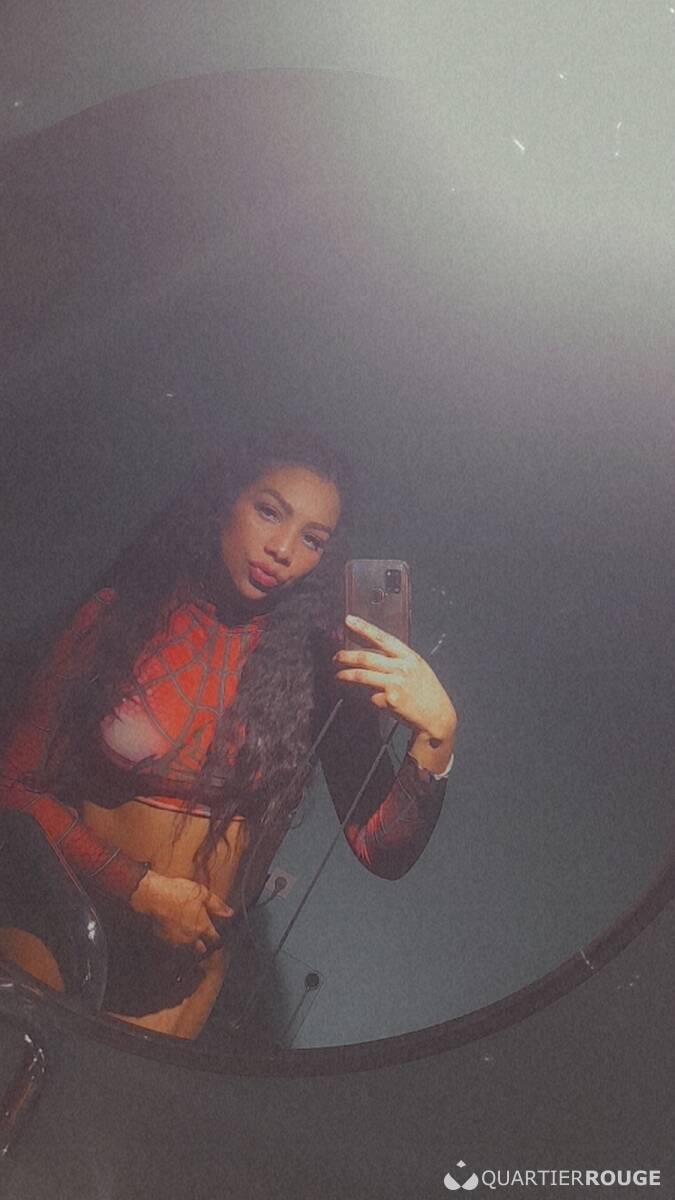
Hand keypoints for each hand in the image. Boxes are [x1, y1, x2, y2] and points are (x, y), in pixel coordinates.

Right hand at [130, 870, 233, 957]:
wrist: (150, 897)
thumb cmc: (175, 892)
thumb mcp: (201, 892)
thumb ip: (217, 905)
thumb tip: (230, 913)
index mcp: (202, 927)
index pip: (215, 940)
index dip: (217, 939)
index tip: (216, 937)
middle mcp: (190, 939)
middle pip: (201, 951)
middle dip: (203, 948)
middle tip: (202, 942)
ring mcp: (175, 944)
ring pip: (186, 956)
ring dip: (189, 952)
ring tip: (188, 946)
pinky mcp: (162, 945)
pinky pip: (171, 956)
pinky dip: (174, 953)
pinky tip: (174, 946)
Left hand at [333, 615, 457, 742]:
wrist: (438, 716)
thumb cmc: (427, 692)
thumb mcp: (417, 668)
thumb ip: (398, 659)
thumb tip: (373, 654)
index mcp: (409, 656)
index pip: (382, 638)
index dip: (364, 628)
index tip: (349, 620)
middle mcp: (402, 668)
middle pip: (366, 657)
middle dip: (346, 656)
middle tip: (336, 656)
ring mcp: (395, 684)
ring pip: (362, 675)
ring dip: (346, 675)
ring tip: (339, 675)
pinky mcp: (390, 701)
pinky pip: (371, 696)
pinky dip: (369, 696)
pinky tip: (375, 698)